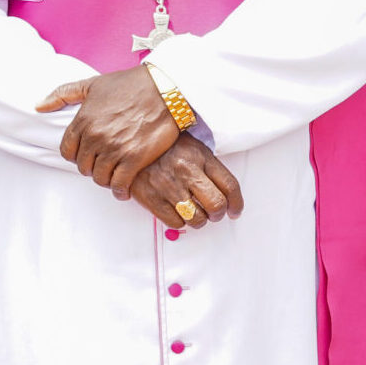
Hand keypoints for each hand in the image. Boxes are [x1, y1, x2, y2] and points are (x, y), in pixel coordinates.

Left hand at [37, 66, 179, 195]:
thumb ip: (62, 94)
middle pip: (83, 166)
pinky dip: (120, 190)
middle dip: (91, 167)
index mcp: (83, 120)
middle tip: (102, 164)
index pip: (67, 151)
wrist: (165, 89)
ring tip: (113, 175)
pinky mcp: (134, 159)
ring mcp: (114, 149)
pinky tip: (123, 189)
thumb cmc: (129, 84)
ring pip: (99, 178)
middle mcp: (95, 137)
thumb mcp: (91, 84)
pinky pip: (119, 184)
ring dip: (105, 179)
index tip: (86, 154)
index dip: (75, 155)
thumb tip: (38, 106)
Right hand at [122, 138, 244, 228]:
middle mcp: (186, 170)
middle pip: (216, 205)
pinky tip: (175, 210)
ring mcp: (167, 185)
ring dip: (199, 220)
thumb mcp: (192, 148)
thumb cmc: (165, 148)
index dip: (236, 204)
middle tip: (213, 213)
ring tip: (192, 211)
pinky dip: (179, 221)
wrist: (129, 142)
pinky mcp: (150, 197)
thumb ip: (210, 169)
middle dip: (218, 214)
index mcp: (199, 156)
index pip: (229, 186)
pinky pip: (175, 222)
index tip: (235, 212)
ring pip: (197, 219)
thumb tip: (228, 198)